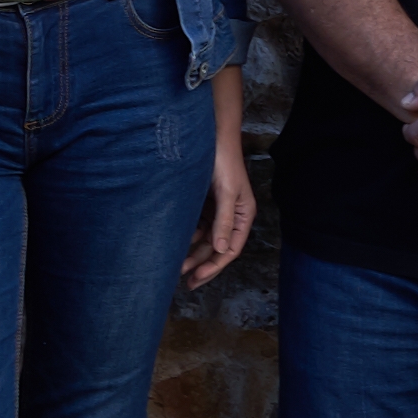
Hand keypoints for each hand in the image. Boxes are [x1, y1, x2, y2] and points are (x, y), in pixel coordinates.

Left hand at [181, 131, 254, 285]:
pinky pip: (196, 227)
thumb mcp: (227, 193)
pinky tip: (175, 244)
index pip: (230, 249)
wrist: (210, 136)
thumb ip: (224, 221)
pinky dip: (187, 237)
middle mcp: (232, 216)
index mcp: (243, 216)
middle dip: (201, 264)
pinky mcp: (204, 203)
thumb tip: (220, 250)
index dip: (213, 266)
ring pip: (205, 239)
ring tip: (175, 266)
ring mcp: (217, 210)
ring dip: (192, 253)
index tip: (196, 278)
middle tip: (183, 281)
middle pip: (216, 248)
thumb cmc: (223, 161)